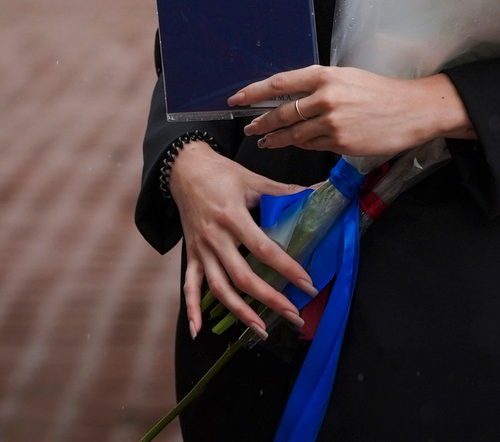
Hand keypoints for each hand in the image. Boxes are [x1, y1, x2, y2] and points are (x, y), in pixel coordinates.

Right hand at [169, 141, 314, 339]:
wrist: (184, 168)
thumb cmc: (221, 173)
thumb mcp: (253, 179)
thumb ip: (282, 191)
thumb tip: (315, 192)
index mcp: (233, 217)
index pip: (263, 249)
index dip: (286, 268)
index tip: (307, 283)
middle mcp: (215, 237)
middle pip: (243, 276)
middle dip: (270, 299)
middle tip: (294, 314)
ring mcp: (201, 249)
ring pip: (219, 288)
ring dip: (240, 312)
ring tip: (261, 329)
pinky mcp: (191, 255)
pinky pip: (189, 286)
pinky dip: (191, 309)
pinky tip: (197, 331)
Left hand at [232, 66, 474, 163]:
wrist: (412, 109)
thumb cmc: (381, 92)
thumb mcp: (348, 78)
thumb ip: (320, 86)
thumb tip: (294, 99)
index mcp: (326, 76)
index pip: (280, 83)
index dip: (255, 92)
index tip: (238, 99)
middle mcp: (326, 97)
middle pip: (282, 113)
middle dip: (261, 122)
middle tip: (249, 128)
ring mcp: (332, 122)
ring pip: (294, 134)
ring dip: (277, 139)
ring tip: (265, 141)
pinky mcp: (341, 143)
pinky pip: (312, 146)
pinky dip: (301, 146)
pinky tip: (294, 145)